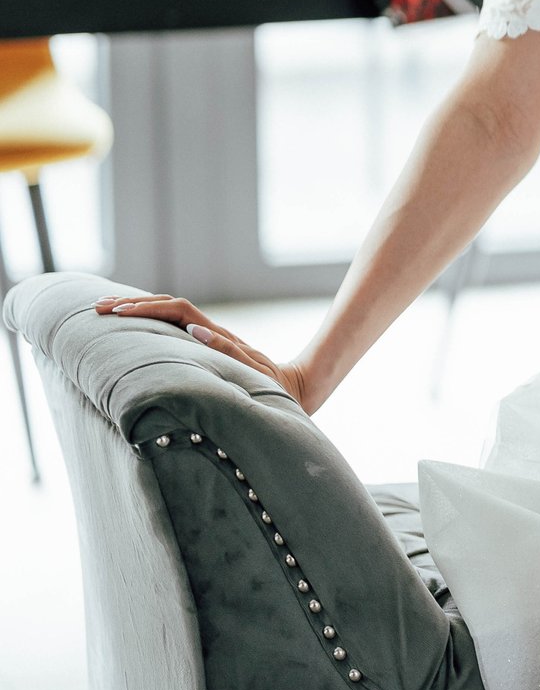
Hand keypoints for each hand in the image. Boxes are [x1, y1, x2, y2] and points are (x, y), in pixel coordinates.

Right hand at [94, 295, 320, 410]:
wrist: (293, 386)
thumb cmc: (272, 384)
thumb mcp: (253, 372)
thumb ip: (228, 353)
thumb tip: (196, 330)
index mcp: (217, 335)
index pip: (177, 311)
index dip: (147, 308)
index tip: (117, 312)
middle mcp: (210, 331)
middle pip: (167, 306)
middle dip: (132, 303)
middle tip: (97, 306)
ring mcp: (207, 336)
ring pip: (168, 314)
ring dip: (137, 309)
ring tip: (104, 308)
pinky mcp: (205, 345)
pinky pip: (172, 328)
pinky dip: (149, 321)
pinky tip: (131, 324)